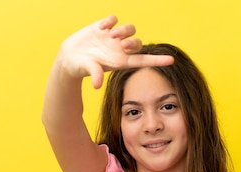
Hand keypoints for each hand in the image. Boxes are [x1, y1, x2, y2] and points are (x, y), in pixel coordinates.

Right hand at [58, 15, 173, 87]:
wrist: (69, 57)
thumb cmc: (80, 67)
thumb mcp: (87, 70)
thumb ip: (95, 74)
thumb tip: (96, 84)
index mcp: (120, 61)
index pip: (143, 60)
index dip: (157, 60)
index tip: (171, 61)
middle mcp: (119, 49)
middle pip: (137, 43)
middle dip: (132, 42)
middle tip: (121, 43)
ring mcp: (112, 37)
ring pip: (129, 29)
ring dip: (123, 30)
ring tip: (111, 35)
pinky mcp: (103, 27)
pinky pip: (114, 19)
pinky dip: (110, 21)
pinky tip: (101, 28)